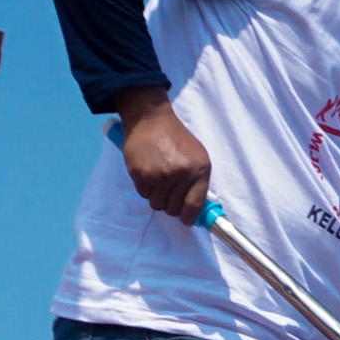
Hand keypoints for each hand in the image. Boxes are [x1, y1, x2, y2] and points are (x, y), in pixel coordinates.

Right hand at [112, 88, 212, 222]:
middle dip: (171, 206)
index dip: (189, 217)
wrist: (150, 119)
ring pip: (157, 204)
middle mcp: (180, 174)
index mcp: (199, 169)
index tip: (185, 219)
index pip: (194, 205)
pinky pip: (143, 194)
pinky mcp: (140, 174)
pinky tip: (148, 173)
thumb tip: (196, 209)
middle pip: (174, 208)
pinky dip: (145, 188)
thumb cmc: (176, 138)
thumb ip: (198, 181)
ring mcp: (160, 175)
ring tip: (158, 181)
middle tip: (168, 194)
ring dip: (157, 197)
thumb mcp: (198, 156)